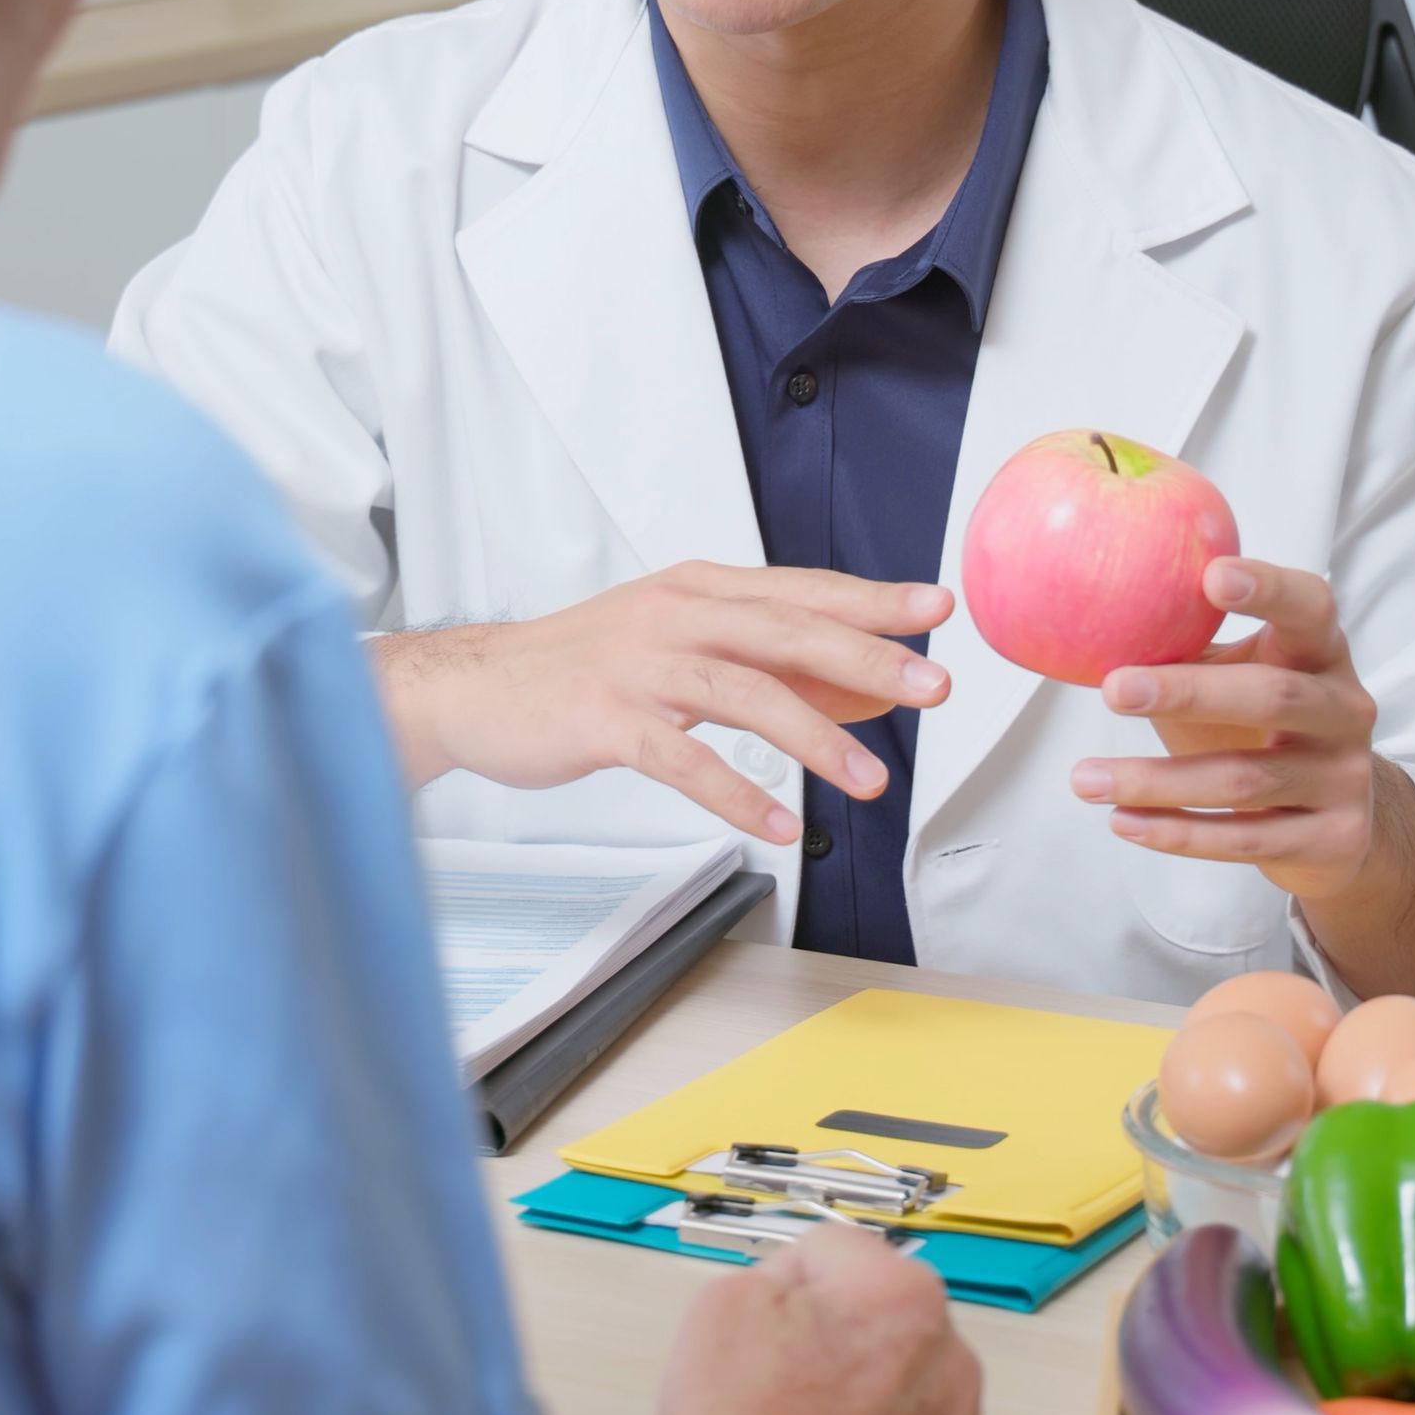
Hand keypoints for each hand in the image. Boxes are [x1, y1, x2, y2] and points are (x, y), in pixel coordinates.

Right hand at [373, 563, 952, 842]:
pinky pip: (682, 758)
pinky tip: (779, 824)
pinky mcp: (605, 717)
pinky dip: (735, 795)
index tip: (936, 612)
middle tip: (930, 687)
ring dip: (815, 737)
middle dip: (866, 657)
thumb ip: (774, 666)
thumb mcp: (684, 649)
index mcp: (699, 590)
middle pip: (784, 630)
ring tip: (869, 783)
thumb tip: (871, 689)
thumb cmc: (587, 668)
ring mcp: (638, 664)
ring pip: (742, 692)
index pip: (801, 590)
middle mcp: (674, 615)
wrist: (477, 687)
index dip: (871, 600)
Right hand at [655, 1229, 989, 1414]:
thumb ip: (784, 1271)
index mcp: (902, 1297)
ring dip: (877, 1414)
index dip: (791, 1287)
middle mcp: (954, 1365)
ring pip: (917, 1403)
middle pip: (893, 1331)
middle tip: (788, 1391)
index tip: (774, 1324)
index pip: (843, 1257)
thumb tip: (807, 1290)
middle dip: (848, 1348)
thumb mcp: (728, 1301)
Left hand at [1070, 556, 1382, 905]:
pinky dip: (1177, 832)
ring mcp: (1345, 777)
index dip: (1269, 588)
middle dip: (1190, 692)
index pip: (1310, 606)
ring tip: (1085, 779)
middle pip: (1274, 696)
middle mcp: (1346, 710)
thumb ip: (1187, 646)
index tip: (1211, 576)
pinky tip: (1123, 821)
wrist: (1333, 822)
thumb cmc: (1258, 728)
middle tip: (1113, 690)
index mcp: (1321, 652)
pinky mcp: (1336, 838)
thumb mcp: (1235, 678)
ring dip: (1157, 781)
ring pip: (1245, 781)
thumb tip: (1092, 614)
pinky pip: (1246, 839)